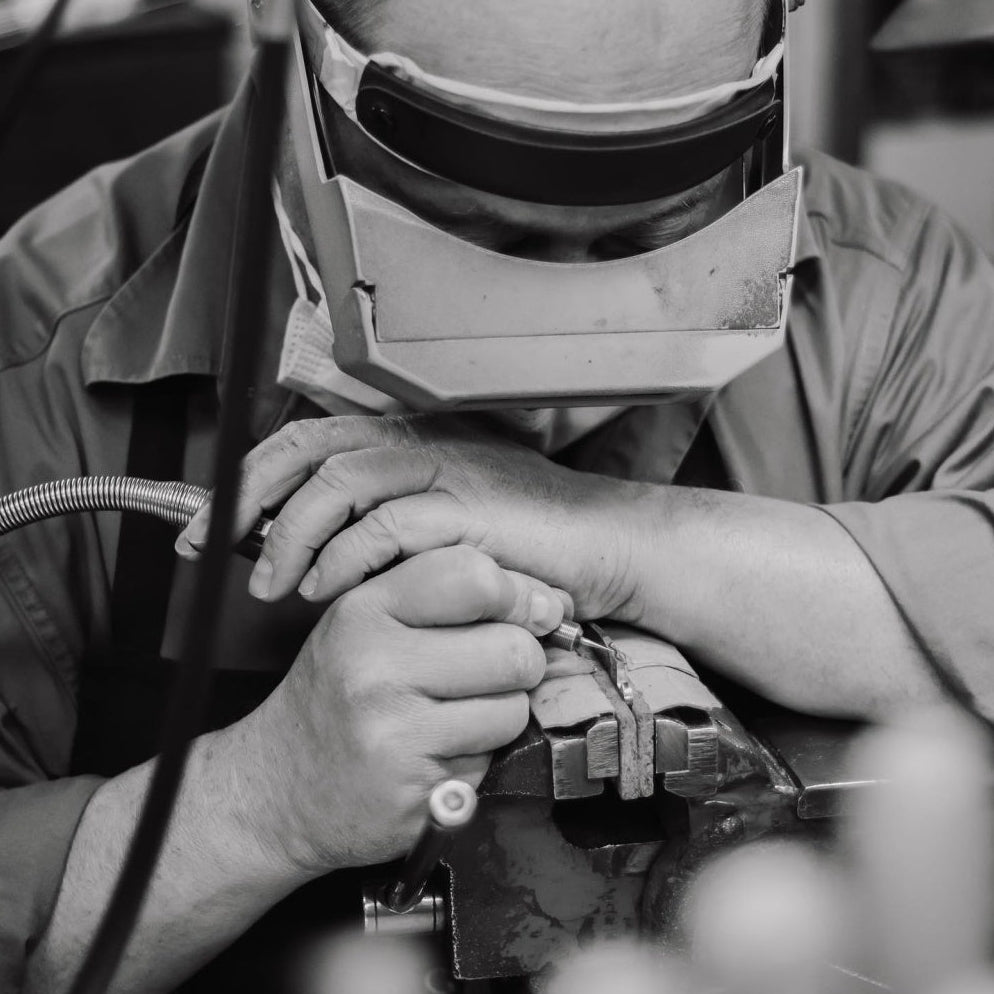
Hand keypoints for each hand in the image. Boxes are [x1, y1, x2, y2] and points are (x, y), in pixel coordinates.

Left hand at [178, 415, 648, 620]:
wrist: (609, 547)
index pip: (309, 438)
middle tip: (210, 548)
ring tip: (272, 585)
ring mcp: (449, 469)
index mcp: (412, 438)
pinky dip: (348, 556)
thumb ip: (387, 524)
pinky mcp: (472, 509)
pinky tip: (328, 588)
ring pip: (342, 480)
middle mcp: (424, 441)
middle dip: (249, 497)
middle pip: (311, 448)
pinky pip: (391, 524)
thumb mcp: (446, 527)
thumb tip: (315, 549)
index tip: (210, 524)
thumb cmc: (528, 545)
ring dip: (293, 534)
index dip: (251, 476)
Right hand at [242, 544, 567, 873]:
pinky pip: (492, 761)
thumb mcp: (370, 620)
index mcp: (365, 612)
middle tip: (486, 672)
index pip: (474, 576)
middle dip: (518, 663)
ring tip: (453, 715)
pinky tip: (437, 752)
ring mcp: (395, 735)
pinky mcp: (417, 793)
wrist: (277, 790)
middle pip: (513, 649)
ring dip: (500, 714)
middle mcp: (376, 669)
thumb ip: (449, 595)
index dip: (515, 595)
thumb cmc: (335, 696)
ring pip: (513, 710)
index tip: (517, 612)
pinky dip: (478, 757)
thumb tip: (549, 600)